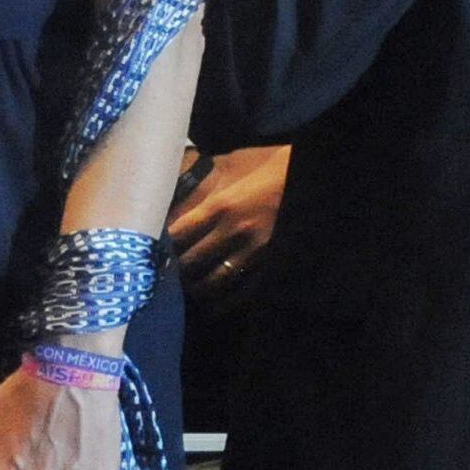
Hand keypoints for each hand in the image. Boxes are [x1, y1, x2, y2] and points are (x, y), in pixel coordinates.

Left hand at [167, 144, 291, 300]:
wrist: (317, 178)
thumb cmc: (277, 167)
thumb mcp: (240, 164)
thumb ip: (212, 180)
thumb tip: (183, 184)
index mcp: (221, 206)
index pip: (178, 234)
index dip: (161, 244)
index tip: (152, 248)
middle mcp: (232, 232)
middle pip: (189, 262)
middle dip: (173, 270)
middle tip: (163, 274)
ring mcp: (253, 252)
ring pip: (212, 282)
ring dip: (195, 289)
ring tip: (186, 291)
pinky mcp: (270, 265)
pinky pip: (241, 292)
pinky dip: (223, 302)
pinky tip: (214, 305)